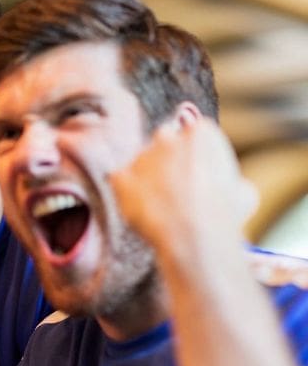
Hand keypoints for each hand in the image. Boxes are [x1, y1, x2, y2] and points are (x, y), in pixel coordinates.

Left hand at [109, 119, 257, 257]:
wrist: (192, 233)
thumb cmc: (224, 215)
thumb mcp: (244, 194)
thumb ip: (233, 181)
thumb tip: (235, 189)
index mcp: (201, 133)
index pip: (193, 134)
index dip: (195, 157)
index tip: (199, 174)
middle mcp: (168, 137)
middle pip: (165, 141)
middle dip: (168, 159)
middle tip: (177, 187)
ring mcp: (142, 156)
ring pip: (142, 162)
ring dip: (148, 177)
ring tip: (161, 205)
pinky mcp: (122, 176)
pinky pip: (121, 179)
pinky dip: (127, 191)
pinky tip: (142, 207)